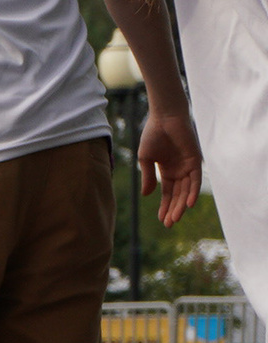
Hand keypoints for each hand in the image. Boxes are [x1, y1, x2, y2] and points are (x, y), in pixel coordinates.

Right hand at [138, 109, 202, 227]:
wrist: (164, 118)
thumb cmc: (153, 135)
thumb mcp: (146, 159)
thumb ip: (148, 176)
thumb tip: (146, 195)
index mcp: (167, 172)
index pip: (168, 194)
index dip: (165, 207)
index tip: (161, 220)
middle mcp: (179, 172)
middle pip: (178, 196)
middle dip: (173, 210)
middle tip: (169, 224)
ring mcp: (188, 167)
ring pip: (186, 191)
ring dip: (181, 205)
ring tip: (175, 218)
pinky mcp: (195, 161)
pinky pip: (195, 181)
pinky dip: (192, 192)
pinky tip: (187, 204)